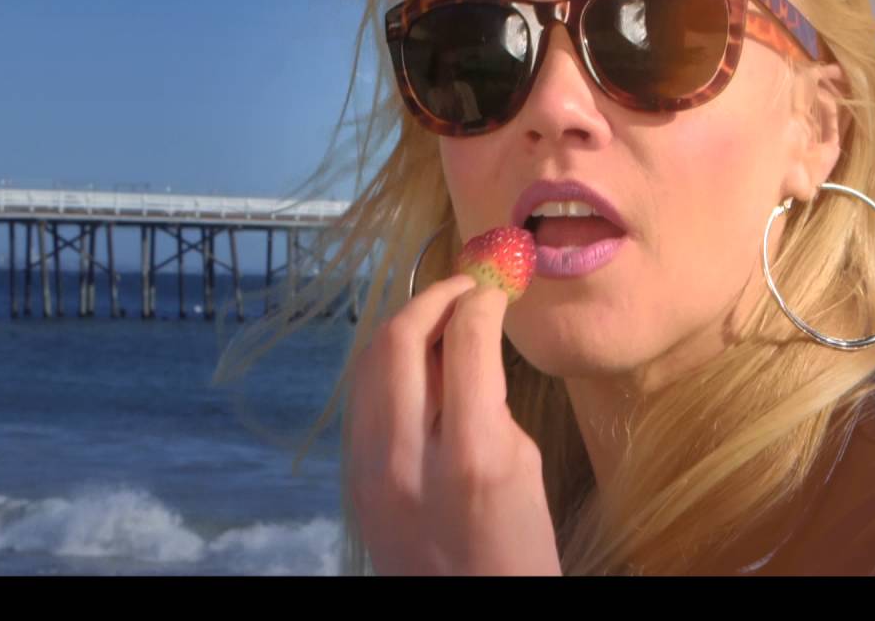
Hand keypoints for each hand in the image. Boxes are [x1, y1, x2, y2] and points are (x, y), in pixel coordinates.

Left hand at [346, 274, 561, 575]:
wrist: (467, 612)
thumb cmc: (519, 549)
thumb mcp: (525, 467)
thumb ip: (490, 402)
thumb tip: (464, 346)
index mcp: (471, 456)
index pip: (465, 342)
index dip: (480, 299)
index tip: (493, 286)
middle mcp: (406, 458)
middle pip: (398, 340)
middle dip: (431, 298)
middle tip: (462, 287)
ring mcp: (367, 470)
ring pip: (367, 363)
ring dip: (403, 327)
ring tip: (437, 317)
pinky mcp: (350, 480)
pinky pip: (361, 399)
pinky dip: (385, 367)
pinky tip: (412, 366)